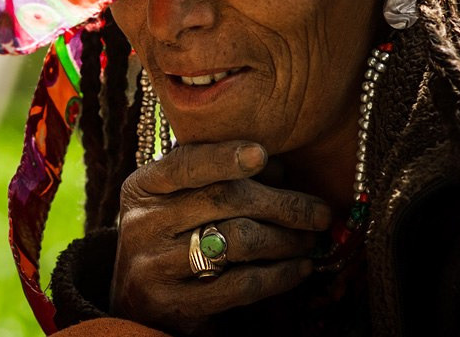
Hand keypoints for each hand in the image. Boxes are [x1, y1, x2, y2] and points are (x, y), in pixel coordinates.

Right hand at [110, 141, 331, 334]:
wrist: (139, 299)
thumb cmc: (171, 236)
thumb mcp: (178, 200)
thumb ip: (220, 177)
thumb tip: (280, 166)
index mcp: (142, 187)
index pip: (185, 164)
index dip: (223, 157)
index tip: (261, 154)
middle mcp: (142, 224)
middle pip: (222, 200)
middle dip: (282, 204)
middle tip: (319, 212)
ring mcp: (154, 267)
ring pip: (238, 241)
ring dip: (287, 240)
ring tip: (311, 240)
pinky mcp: (175, 305)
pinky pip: (241, 286)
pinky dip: (279, 276)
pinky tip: (299, 269)